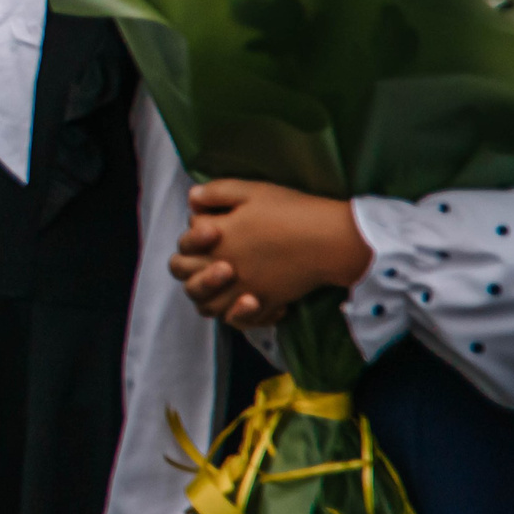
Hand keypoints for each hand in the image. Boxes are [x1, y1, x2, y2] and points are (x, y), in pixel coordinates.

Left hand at [171, 180, 371, 328]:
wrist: (330, 240)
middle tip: (213, 255)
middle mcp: (222, 267)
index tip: (216, 225)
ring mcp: (241, 289)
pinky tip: (252, 300)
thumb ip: (217, 193)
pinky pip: (238, 321)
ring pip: (206, 304)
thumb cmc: (292, 212)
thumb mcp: (252, 191)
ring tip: (228, 280)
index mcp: (216, 239)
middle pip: (184, 275)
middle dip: (188, 264)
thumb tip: (191, 199)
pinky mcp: (264, 304)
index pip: (186, 240)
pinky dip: (239, 315)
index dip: (196, 232)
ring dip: (208, 294)